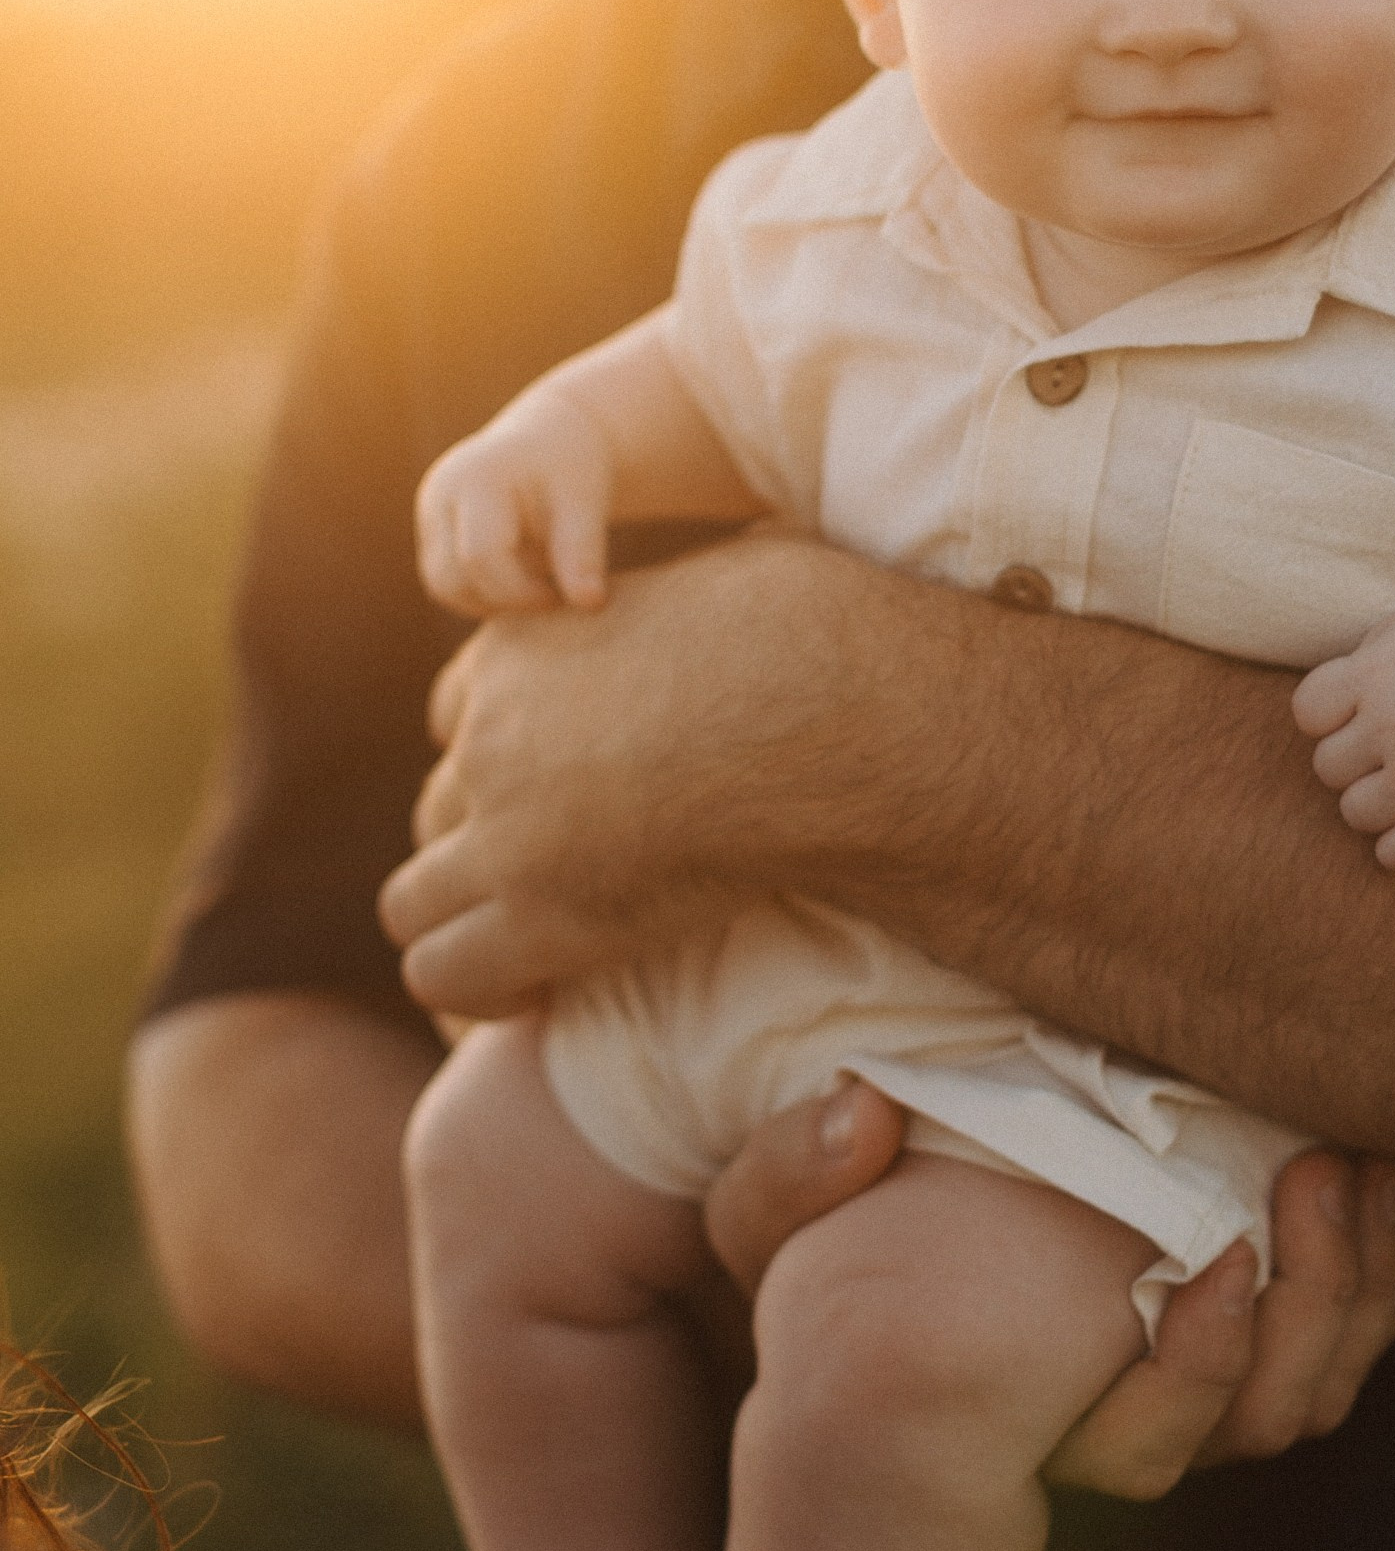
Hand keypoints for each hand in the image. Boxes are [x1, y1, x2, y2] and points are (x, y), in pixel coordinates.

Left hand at [380, 538, 892, 1019]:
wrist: (827, 706)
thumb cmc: (814, 635)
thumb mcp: (731, 574)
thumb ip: (695, 597)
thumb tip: (767, 559)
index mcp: (525, 645)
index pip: (458, 715)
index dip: (501, 762)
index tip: (557, 799)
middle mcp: (492, 733)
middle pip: (435, 810)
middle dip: (480, 850)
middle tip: (557, 889)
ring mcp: (504, 824)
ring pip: (412, 901)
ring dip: (468, 927)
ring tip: (536, 956)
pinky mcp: (538, 908)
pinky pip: (440, 972)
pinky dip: (477, 991)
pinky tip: (539, 989)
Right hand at [416, 394, 615, 618]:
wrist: (551, 441)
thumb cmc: (572, 469)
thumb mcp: (585, 504)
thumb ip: (583, 552)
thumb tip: (589, 605)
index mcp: (475, 479)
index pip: (481, 556)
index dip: (521, 592)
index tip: (562, 597)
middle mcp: (439, 494)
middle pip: (452, 578)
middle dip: (503, 600)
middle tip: (550, 595)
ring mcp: (429, 513)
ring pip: (443, 587)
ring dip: (490, 601)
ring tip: (536, 582)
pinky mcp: (431, 532)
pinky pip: (447, 582)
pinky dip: (482, 593)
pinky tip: (520, 577)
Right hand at [702, 1094, 1394, 1501]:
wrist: (894, 1329)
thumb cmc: (837, 1278)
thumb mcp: (781, 1237)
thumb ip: (790, 1183)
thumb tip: (859, 1110)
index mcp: (1035, 1427)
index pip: (1147, 1450)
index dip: (1199, 1371)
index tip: (1214, 1250)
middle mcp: (1133, 1433)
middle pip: (1272, 1420)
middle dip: (1317, 1301)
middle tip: (1316, 1170)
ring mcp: (1206, 1401)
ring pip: (1324, 1384)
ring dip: (1364, 1273)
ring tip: (1357, 1155)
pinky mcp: (1263, 1349)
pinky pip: (1354, 1341)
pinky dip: (1386, 1263)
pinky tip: (1385, 1169)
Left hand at [1294, 607, 1394, 869]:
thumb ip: (1355, 664)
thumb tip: (1315, 712)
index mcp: (1375, 673)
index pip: (1308, 713)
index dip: (1331, 716)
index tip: (1364, 712)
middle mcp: (1394, 723)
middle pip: (1328, 768)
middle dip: (1358, 760)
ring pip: (1354, 813)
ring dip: (1378, 802)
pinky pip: (1393, 855)